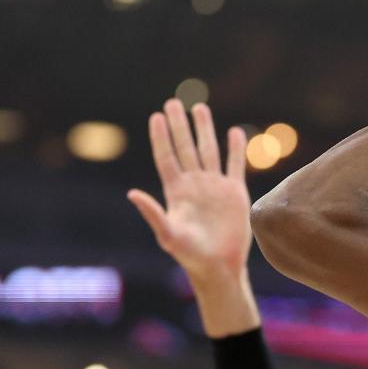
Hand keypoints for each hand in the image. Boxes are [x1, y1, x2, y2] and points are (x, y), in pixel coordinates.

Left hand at [128, 99, 252, 290]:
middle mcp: (194, 185)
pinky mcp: (235, 193)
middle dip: (179, 126)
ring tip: (199, 108)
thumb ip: (152, 213)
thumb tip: (132, 193)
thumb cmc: (190, 255)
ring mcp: (215, 187)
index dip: (161, 137)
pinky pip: (234, 165)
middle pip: (185, 147)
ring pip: (209, 151)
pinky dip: (235, 149)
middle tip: (173, 102)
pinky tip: (234, 131)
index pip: (166, 157)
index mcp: (176, 192)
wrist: (219, 267)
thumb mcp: (168, 234)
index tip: (156, 116)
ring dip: (204, 130)